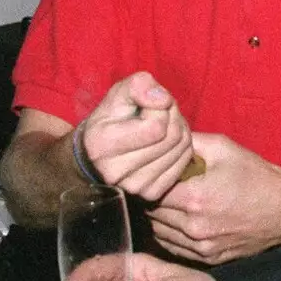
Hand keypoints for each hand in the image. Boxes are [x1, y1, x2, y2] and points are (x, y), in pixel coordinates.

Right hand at [80, 73, 194, 200]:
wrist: (97, 155)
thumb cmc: (110, 118)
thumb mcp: (118, 93)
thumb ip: (139, 86)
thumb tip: (163, 100)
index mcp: (103, 143)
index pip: (156, 126)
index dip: (162, 107)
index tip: (153, 103)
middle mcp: (116, 171)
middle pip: (171, 138)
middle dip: (174, 117)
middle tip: (164, 111)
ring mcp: (134, 187)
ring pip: (181, 150)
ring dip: (181, 131)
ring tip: (165, 125)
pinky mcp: (150, 194)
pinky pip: (183, 164)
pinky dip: (182, 149)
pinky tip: (168, 142)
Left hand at [146, 133, 280, 264]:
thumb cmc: (257, 176)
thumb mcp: (223, 148)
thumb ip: (189, 141)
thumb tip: (163, 136)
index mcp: (196, 198)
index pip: (150, 191)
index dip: (149, 178)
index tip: (153, 171)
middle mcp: (195, 227)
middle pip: (152, 213)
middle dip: (152, 197)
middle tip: (160, 184)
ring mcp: (202, 247)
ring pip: (159, 232)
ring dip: (159, 217)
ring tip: (170, 201)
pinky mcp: (209, 258)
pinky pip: (174, 247)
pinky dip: (170, 234)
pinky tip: (179, 219)